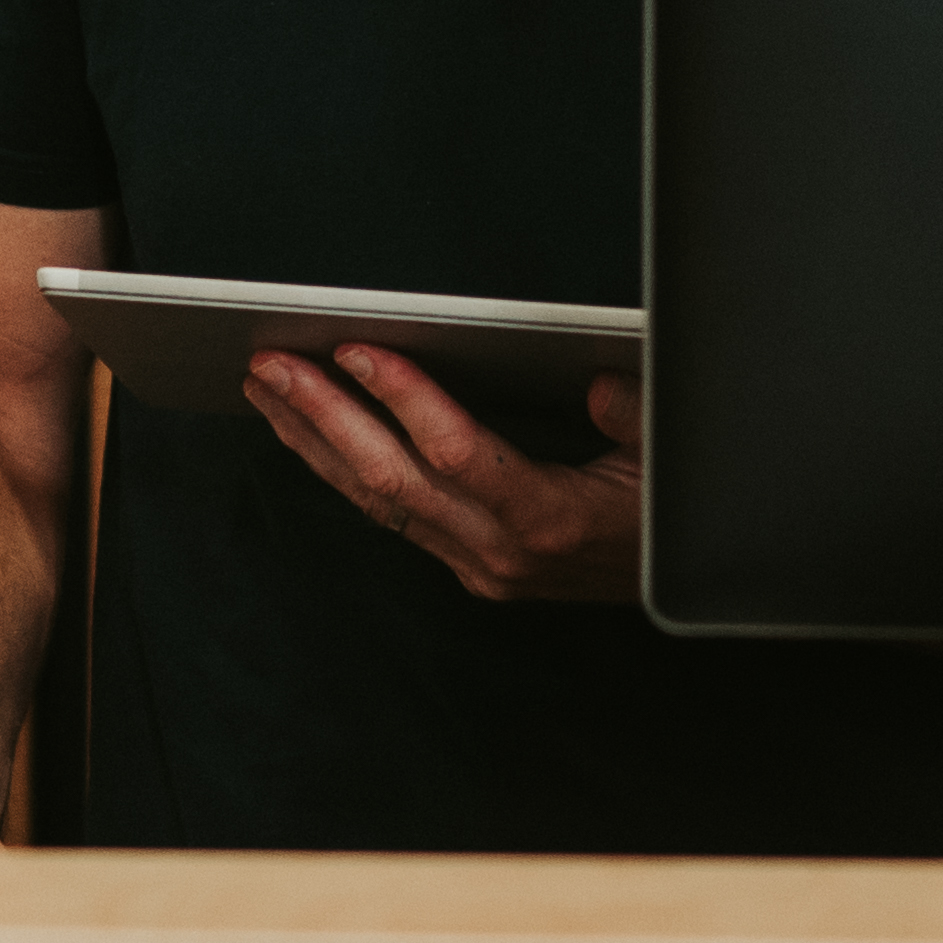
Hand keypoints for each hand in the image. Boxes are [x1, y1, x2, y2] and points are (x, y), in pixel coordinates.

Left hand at [244, 348, 644, 604]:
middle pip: (391, 478)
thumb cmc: (669, 519)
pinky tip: (310, 436)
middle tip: (274, 364)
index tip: (358, 352)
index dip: (403, 397)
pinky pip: (390, 515)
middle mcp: (500, 550)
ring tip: (268, 389)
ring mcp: (477, 564)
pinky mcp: (467, 565)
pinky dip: (342, 470)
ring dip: (315, 440)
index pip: (454, 452)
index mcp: (547, 520)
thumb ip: (627, 414)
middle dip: (324, 415)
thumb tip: (593, 385)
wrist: (674, 590)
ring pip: (376, 501)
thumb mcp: (666, 454)